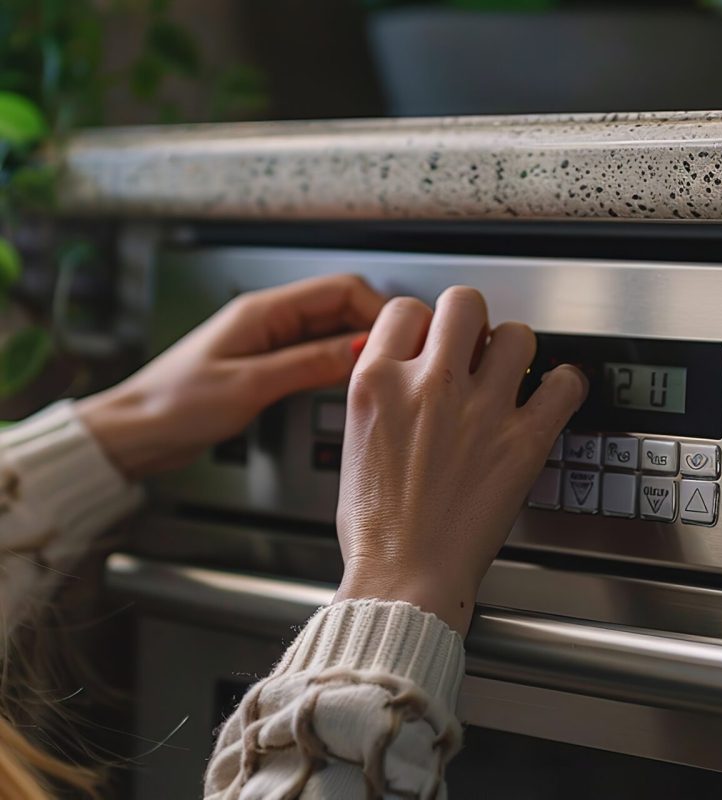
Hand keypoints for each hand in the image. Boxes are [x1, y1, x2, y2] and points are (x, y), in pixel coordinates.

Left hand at [77, 275, 384, 478]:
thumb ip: (310, 363)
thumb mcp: (251, 384)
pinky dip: (336, 365)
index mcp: (263, 311)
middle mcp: (269, 320)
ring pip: (330, 332)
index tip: (399, 337)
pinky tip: (348, 384)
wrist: (138, 431)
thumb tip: (362, 349)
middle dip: (373, 328)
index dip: (377, 309)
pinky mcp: (266, 366)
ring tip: (380, 374)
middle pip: (339, 308)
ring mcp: (269, 343)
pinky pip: (314, 356)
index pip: (339, 289)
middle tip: (399, 359)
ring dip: (357, 347)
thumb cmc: (175, 404)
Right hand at [333, 287, 586, 635]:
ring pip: (517, 334)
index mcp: (378, 383)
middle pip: (464, 302)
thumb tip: (404, 372)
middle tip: (473, 343)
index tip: (430, 337)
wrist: (404, 575)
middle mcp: (429, 385)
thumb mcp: (354, 443)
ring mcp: (479, 409)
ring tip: (510, 371)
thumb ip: (381, 396)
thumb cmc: (376, 525)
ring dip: (514, 349)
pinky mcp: (522, 440)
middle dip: (469, 319)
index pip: (405, 310)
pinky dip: (564, 384)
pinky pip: (563, 384)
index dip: (421, 322)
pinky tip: (553, 393)